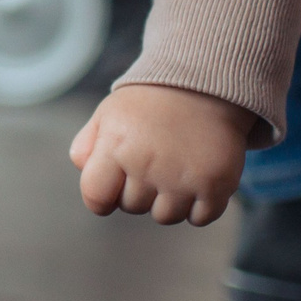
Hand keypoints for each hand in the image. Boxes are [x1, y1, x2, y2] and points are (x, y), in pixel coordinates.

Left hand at [68, 84, 254, 225]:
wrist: (206, 82)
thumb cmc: (150, 103)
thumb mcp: (108, 114)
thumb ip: (86, 146)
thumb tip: (84, 173)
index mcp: (116, 146)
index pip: (96, 197)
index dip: (102, 197)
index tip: (114, 187)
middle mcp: (147, 164)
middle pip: (132, 207)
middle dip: (139, 190)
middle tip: (154, 160)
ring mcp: (183, 177)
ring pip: (165, 217)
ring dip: (170, 200)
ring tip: (176, 168)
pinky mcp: (216, 183)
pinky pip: (201, 218)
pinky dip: (201, 205)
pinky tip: (198, 177)